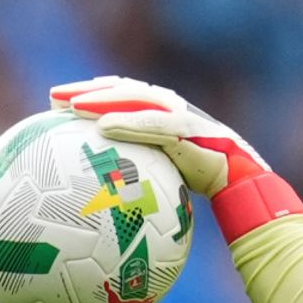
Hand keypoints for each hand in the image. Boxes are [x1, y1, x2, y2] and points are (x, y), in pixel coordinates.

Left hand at [50, 76, 302, 241]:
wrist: (248, 193)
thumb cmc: (210, 194)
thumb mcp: (167, 189)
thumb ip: (139, 186)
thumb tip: (101, 212)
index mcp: (167, 121)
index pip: (126, 99)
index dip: (94, 95)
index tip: (58, 103)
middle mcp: (175, 112)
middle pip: (126, 90)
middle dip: (90, 90)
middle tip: (54, 97)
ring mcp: (185, 117)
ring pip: (138, 97)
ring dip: (103, 98)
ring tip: (72, 106)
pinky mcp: (194, 128)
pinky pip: (156, 123)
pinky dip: (128, 122)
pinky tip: (102, 129)